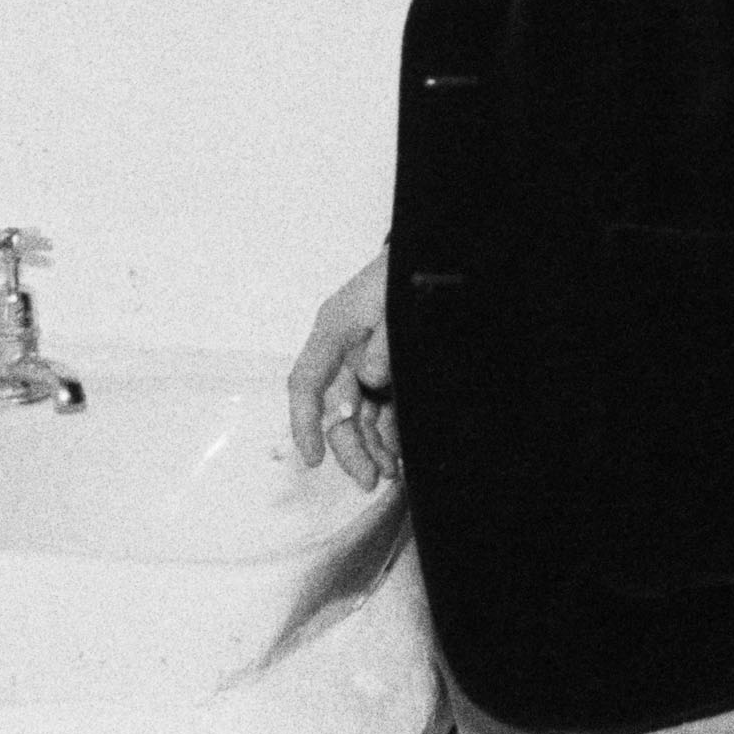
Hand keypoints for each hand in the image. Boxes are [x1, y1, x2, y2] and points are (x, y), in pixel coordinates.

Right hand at [286, 248, 400, 485]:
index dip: (305, 423)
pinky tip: (397, 450)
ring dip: (371, 444)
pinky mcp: (384, 366)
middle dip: (351, 447)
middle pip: (335, 408)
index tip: (313, 459)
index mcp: (332, 332)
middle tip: (372, 478)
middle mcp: (342, 350)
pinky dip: (386, 429)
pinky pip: (379, 405)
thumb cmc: (404, 274)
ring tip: (389, 472)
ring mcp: (363, 359)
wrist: (429, 255)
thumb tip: (370, 381)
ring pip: (358, 413)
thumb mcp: (393, 307)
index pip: (306, 384)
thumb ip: (382, 346)